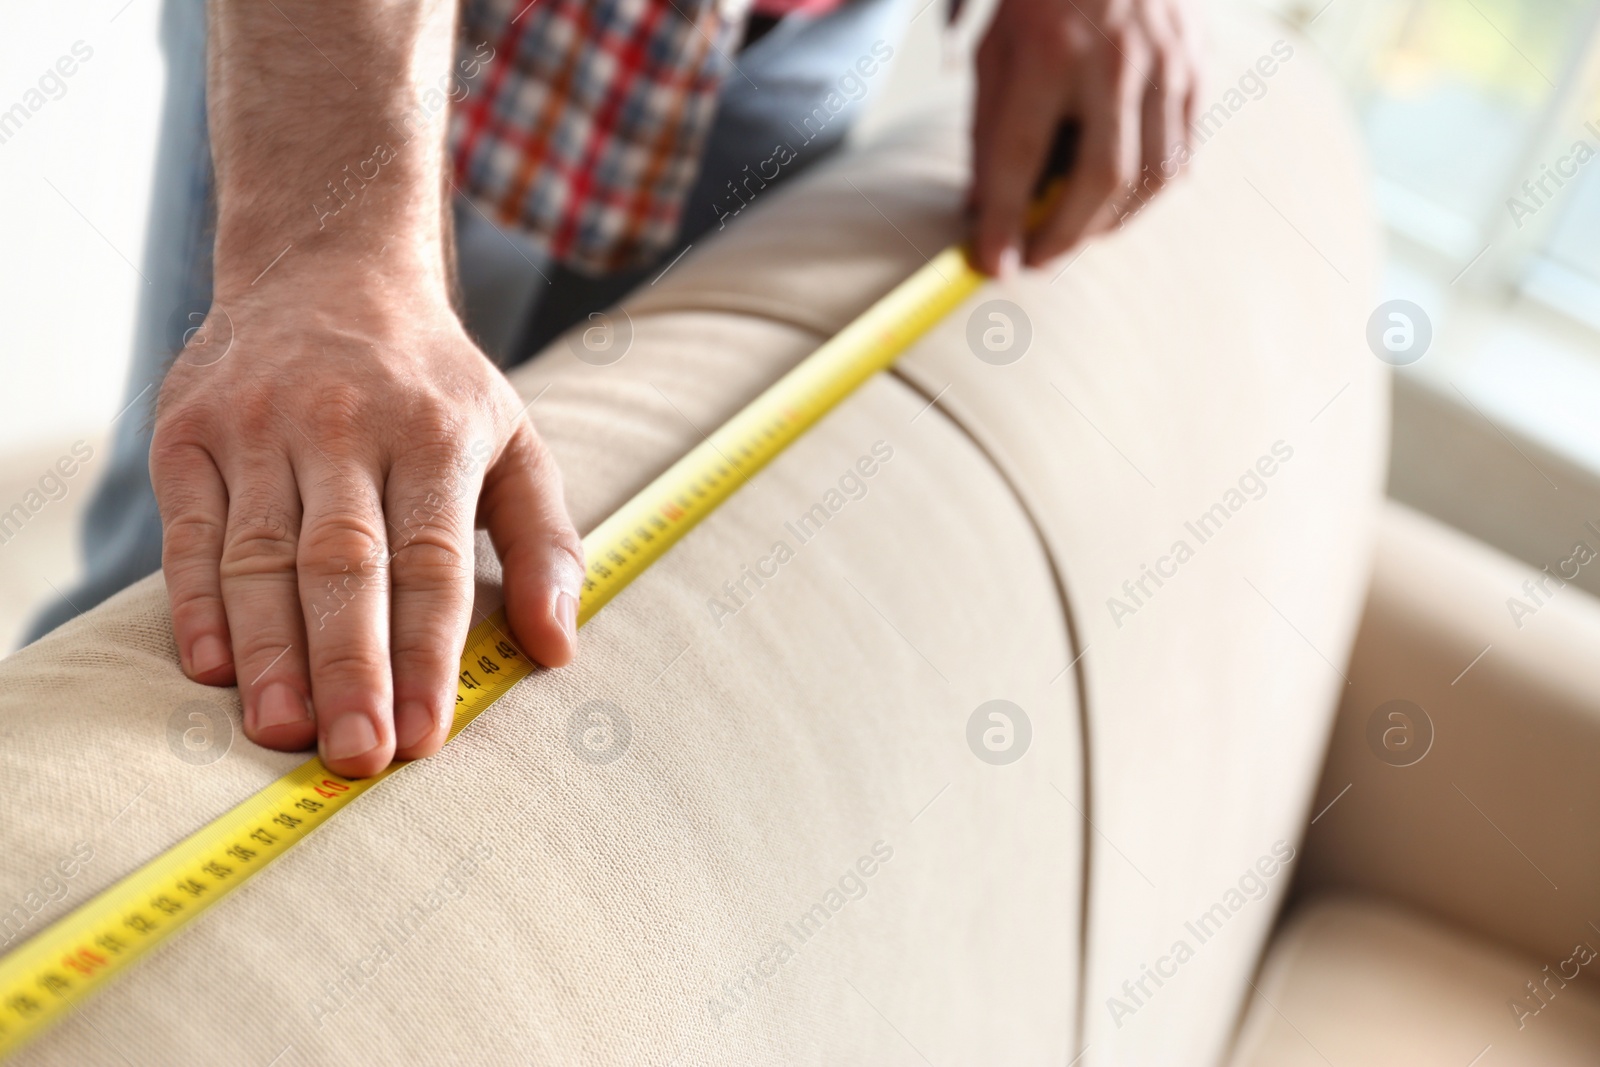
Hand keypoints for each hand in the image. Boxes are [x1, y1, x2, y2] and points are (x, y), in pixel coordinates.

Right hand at [151, 266, 583, 776]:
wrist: (327, 268)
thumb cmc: (435, 384)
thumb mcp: (514, 440)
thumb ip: (544, 543)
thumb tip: (558, 647)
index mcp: (435, 431)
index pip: (431, 561)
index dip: (426, 653)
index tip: (424, 736)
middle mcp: (343, 424)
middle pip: (344, 564)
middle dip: (350, 667)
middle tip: (354, 757)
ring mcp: (258, 423)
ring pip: (260, 555)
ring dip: (269, 652)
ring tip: (282, 731)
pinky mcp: (189, 430)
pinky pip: (188, 530)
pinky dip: (197, 603)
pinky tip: (212, 671)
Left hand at [969, 0, 1201, 273]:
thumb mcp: (996, 53)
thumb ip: (989, 133)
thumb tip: (985, 212)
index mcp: (1049, 49)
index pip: (1022, 155)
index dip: (1005, 219)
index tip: (994, 265)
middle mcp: (1114, 57)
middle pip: (1102, 177)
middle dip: (1065, 235)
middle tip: (1035, 260)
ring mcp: (1166, 63)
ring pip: (1152, 176)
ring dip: (1109, 223)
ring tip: (1072, 233)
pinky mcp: (1195, 69)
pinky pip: (1180, 157)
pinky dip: (1145, 195)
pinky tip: (1115, 204)